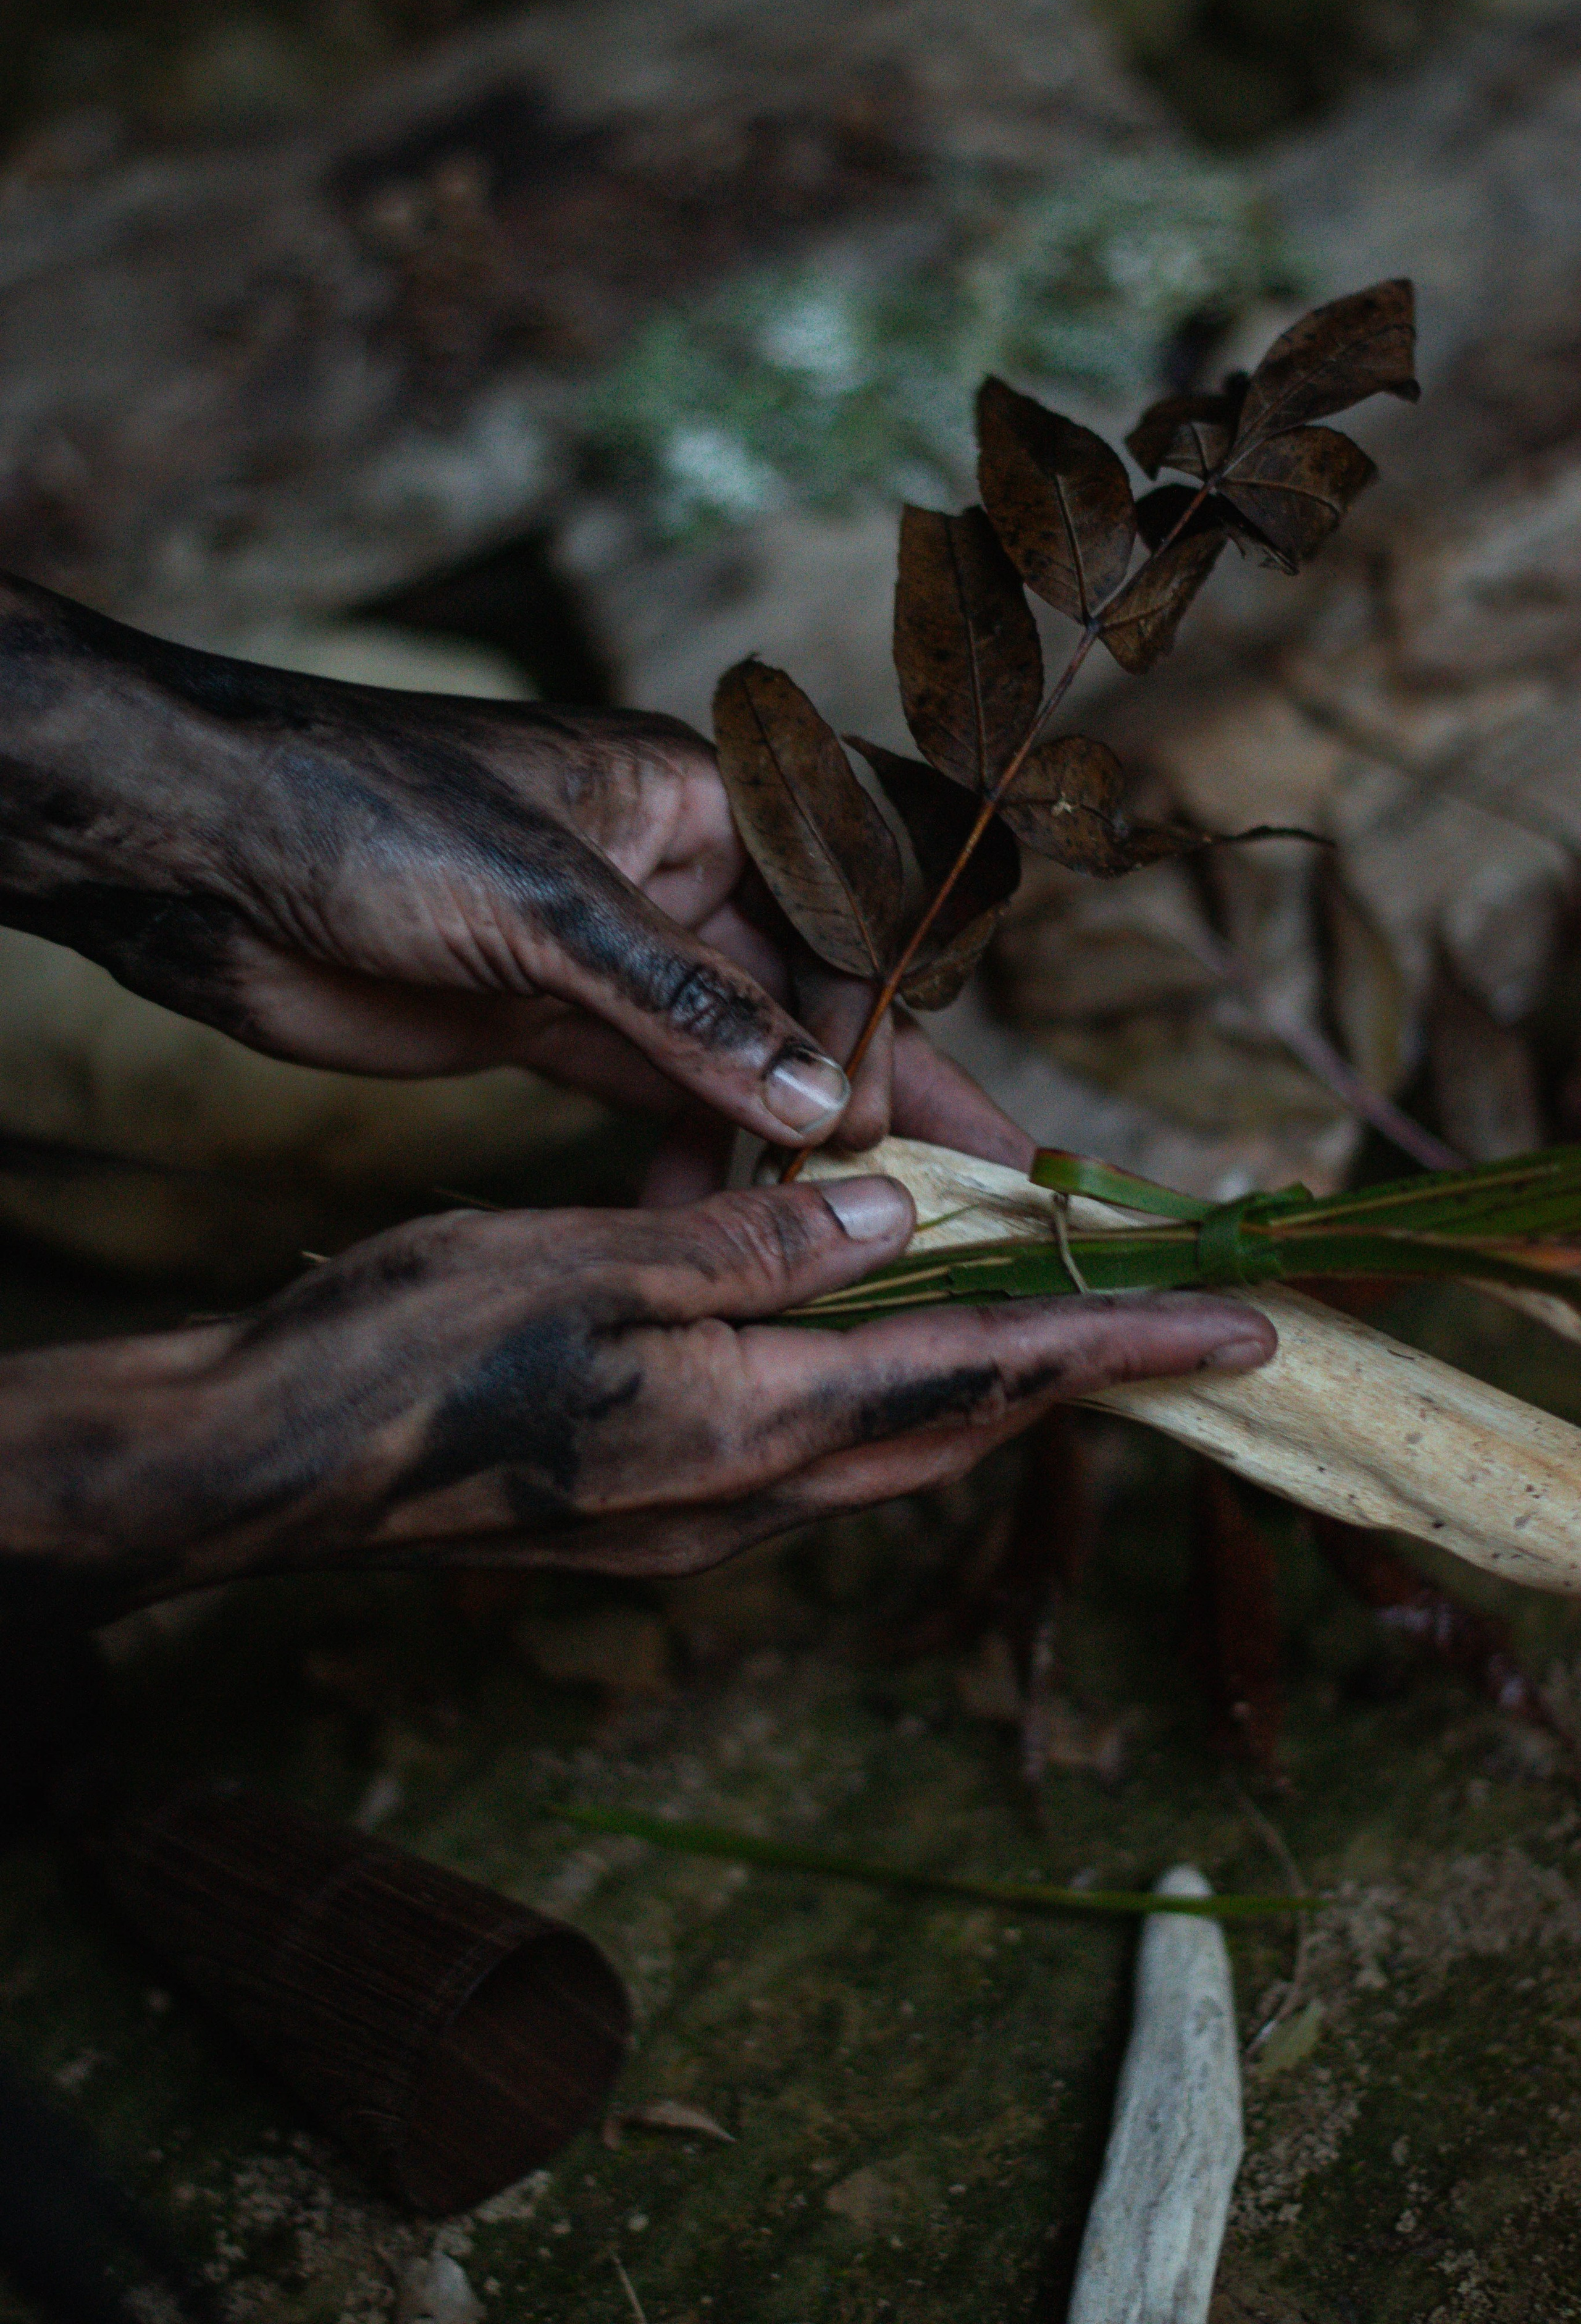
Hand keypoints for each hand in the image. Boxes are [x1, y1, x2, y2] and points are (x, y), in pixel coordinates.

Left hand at [0, 575, 1029, 1172]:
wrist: (197, 852)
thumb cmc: (362, 809)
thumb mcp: (542, 903)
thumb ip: (685, 1004)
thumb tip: (817, 1099)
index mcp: (687, 802)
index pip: (831, 913)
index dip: (872, 1019)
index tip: (886, 1123)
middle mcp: (666, 878)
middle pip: (804, 991)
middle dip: (873, 1087)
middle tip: (951, 1190)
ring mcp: (607, 958)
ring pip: (732, 1056)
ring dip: (779, 1140)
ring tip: (829, 1236)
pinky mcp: (545, 1025)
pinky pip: (649, 1099)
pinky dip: (682, 1157)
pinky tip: (696, 1220)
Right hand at [0, 1180, 1274, 1608]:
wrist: (269, 1464)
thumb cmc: (410, 1346)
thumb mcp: (585, 1258)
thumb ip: (753, 1246)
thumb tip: (899, 1217)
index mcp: (747, 1424)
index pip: (979, 1381)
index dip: (1120, 1351)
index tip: (1244, 1332)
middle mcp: (747, 1497)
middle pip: (955, 1433)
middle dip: (1076, 1376)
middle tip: (1171, 1320)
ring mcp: (697, 1523)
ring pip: (886, 1446)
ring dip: (975, 1381)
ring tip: (1042, 1306)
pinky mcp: (650, 1514)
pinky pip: (807, 1449)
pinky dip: (870, 1383)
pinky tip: (847, 1318)